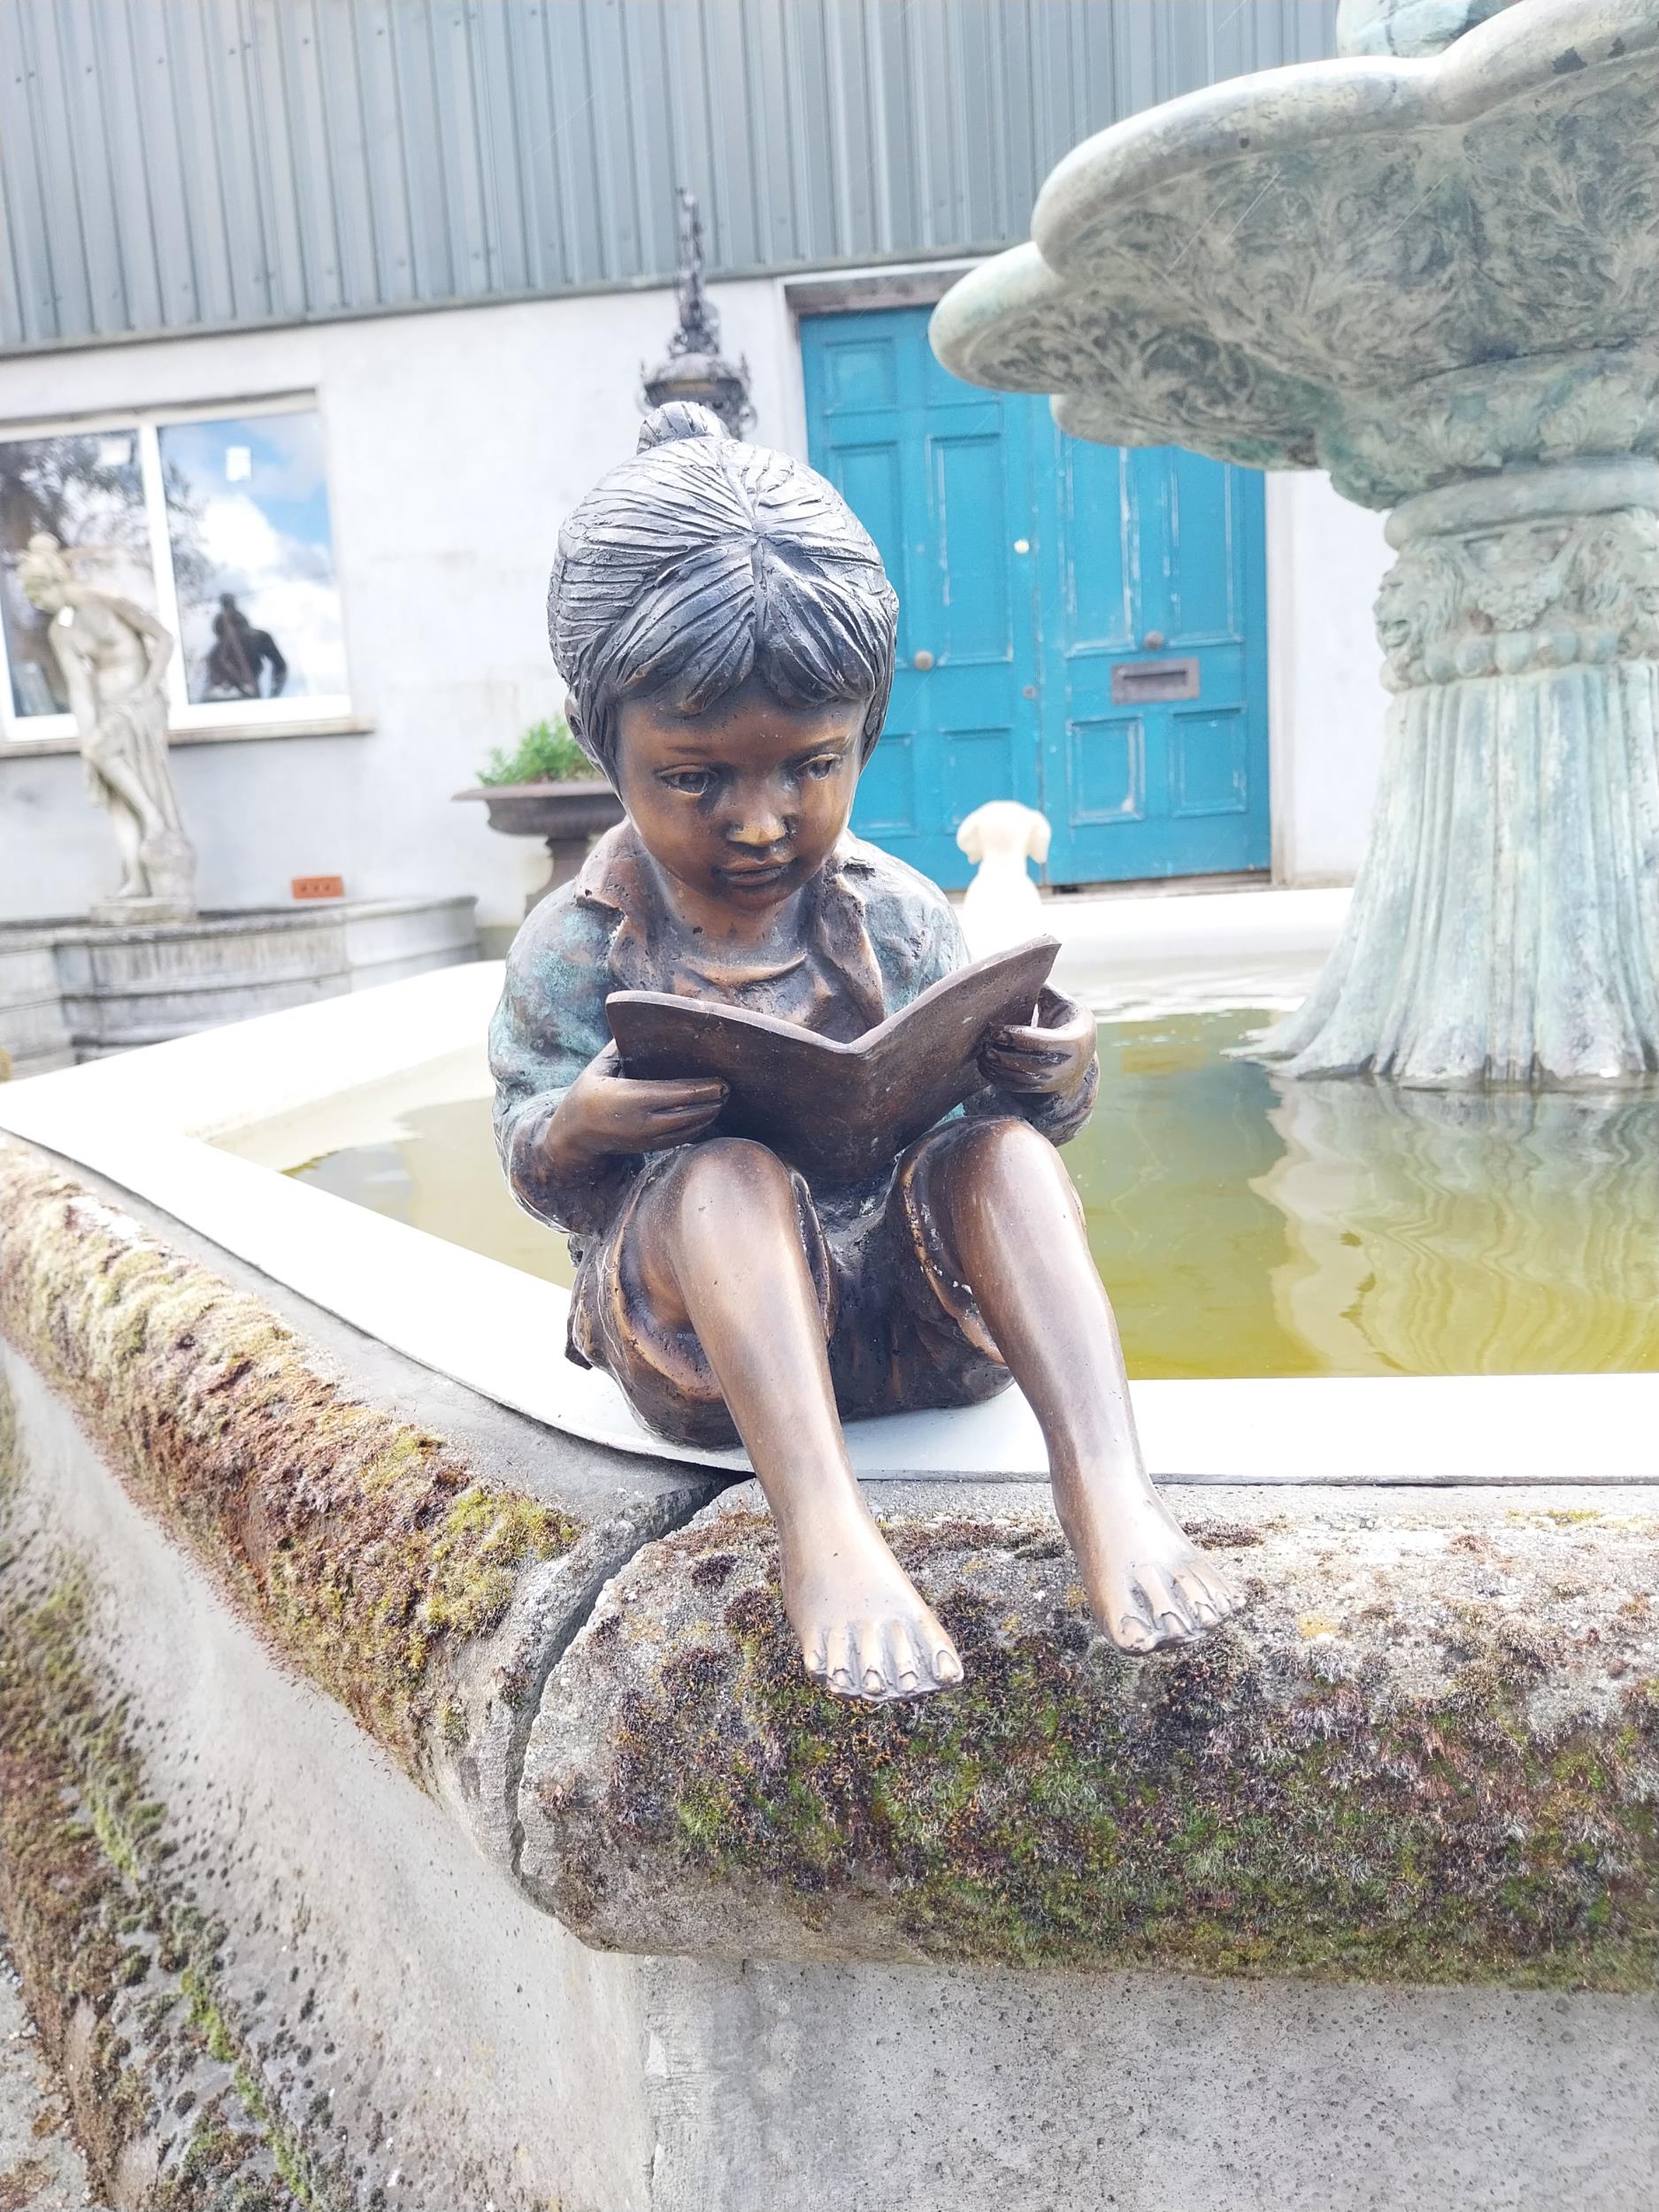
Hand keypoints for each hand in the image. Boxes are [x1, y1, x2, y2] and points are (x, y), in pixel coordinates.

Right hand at [544, 1040, 726, 1169]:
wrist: (575, 1134)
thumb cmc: (588, 1093)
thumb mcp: (599, 1068)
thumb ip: (619, 1048)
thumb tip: (638, 1024)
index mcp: (630, 1097)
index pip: (676, 1093)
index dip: (702, 1088)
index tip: (721, 1081)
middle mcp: (641, 1121)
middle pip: (688, 1112)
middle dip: (712, 1101)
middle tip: (729, 1089)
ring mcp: (647, 1137)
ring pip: (688, 1128)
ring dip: (708, 1114)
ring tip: (722, 1100)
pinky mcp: (649, 1147)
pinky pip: (681, 1138)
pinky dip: (698, 1127)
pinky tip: (708, 1115)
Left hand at [979, 988, 1095, 1099]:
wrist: (1083, 1053)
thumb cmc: (1067, 1020)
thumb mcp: (1063, 1003)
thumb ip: (1044, 989)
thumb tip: (1024, 965)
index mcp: (1073, 1041)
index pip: (1040, 1042)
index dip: (1015, 1036)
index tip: (995, 1029)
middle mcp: (1066, 1065)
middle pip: (1028, 1064)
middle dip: (1002, 1054)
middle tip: (983, 1043)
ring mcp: (1054, 1080)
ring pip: (1020, 1078)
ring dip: (997, 1067)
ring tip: (981, 1053)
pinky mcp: (1042, 1089)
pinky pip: (1017, 1087)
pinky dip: (997, 1078)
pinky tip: (985, 1065)